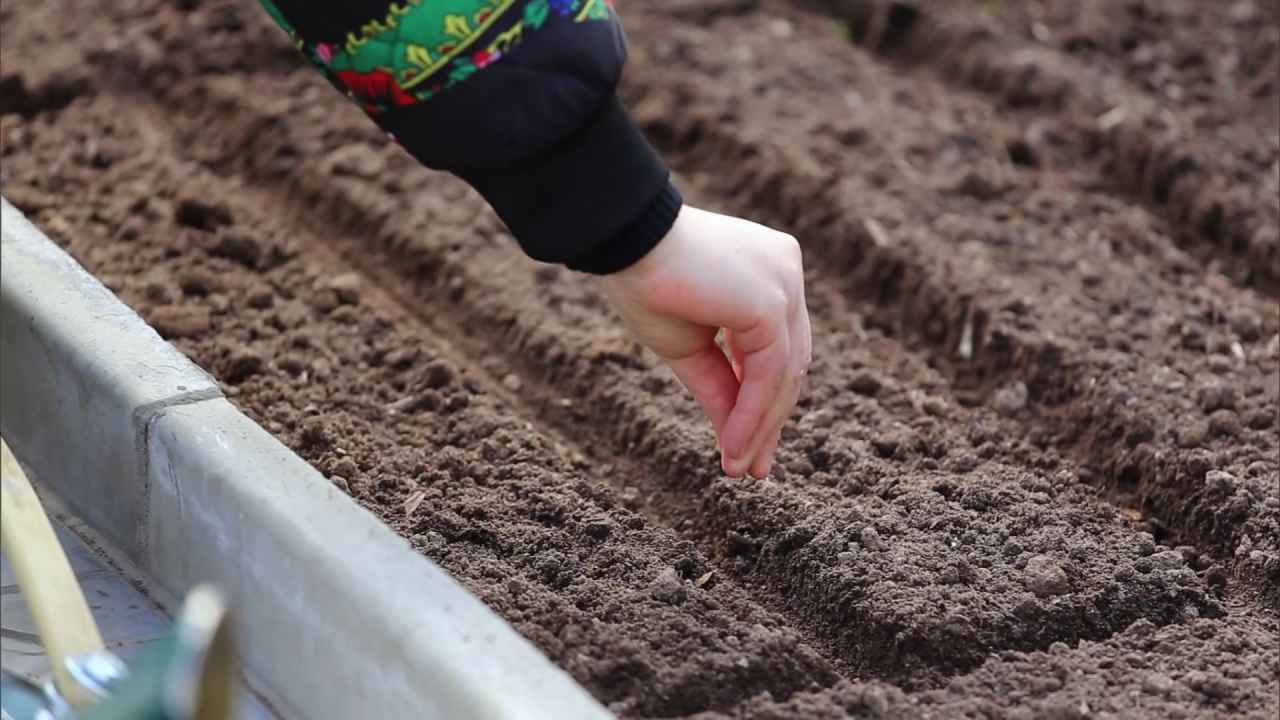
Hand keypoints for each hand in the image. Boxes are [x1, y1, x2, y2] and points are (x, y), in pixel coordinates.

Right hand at [599, 205, 811, 477]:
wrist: (625, 241)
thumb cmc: (644, 281)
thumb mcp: (689, 346)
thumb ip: (720, 386)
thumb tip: (738, 440)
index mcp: (769, 273)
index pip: (777, 347)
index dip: (763, 399)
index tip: (746, 443)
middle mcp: (786, 273)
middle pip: (788, 363)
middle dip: (769, 420)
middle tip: (751, 467)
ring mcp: (785, 284)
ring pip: (784, 373)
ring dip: (761, 426)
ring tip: (740, 467)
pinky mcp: (773, 302)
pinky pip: (770, 373)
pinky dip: (753, 414)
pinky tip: (735, 445)